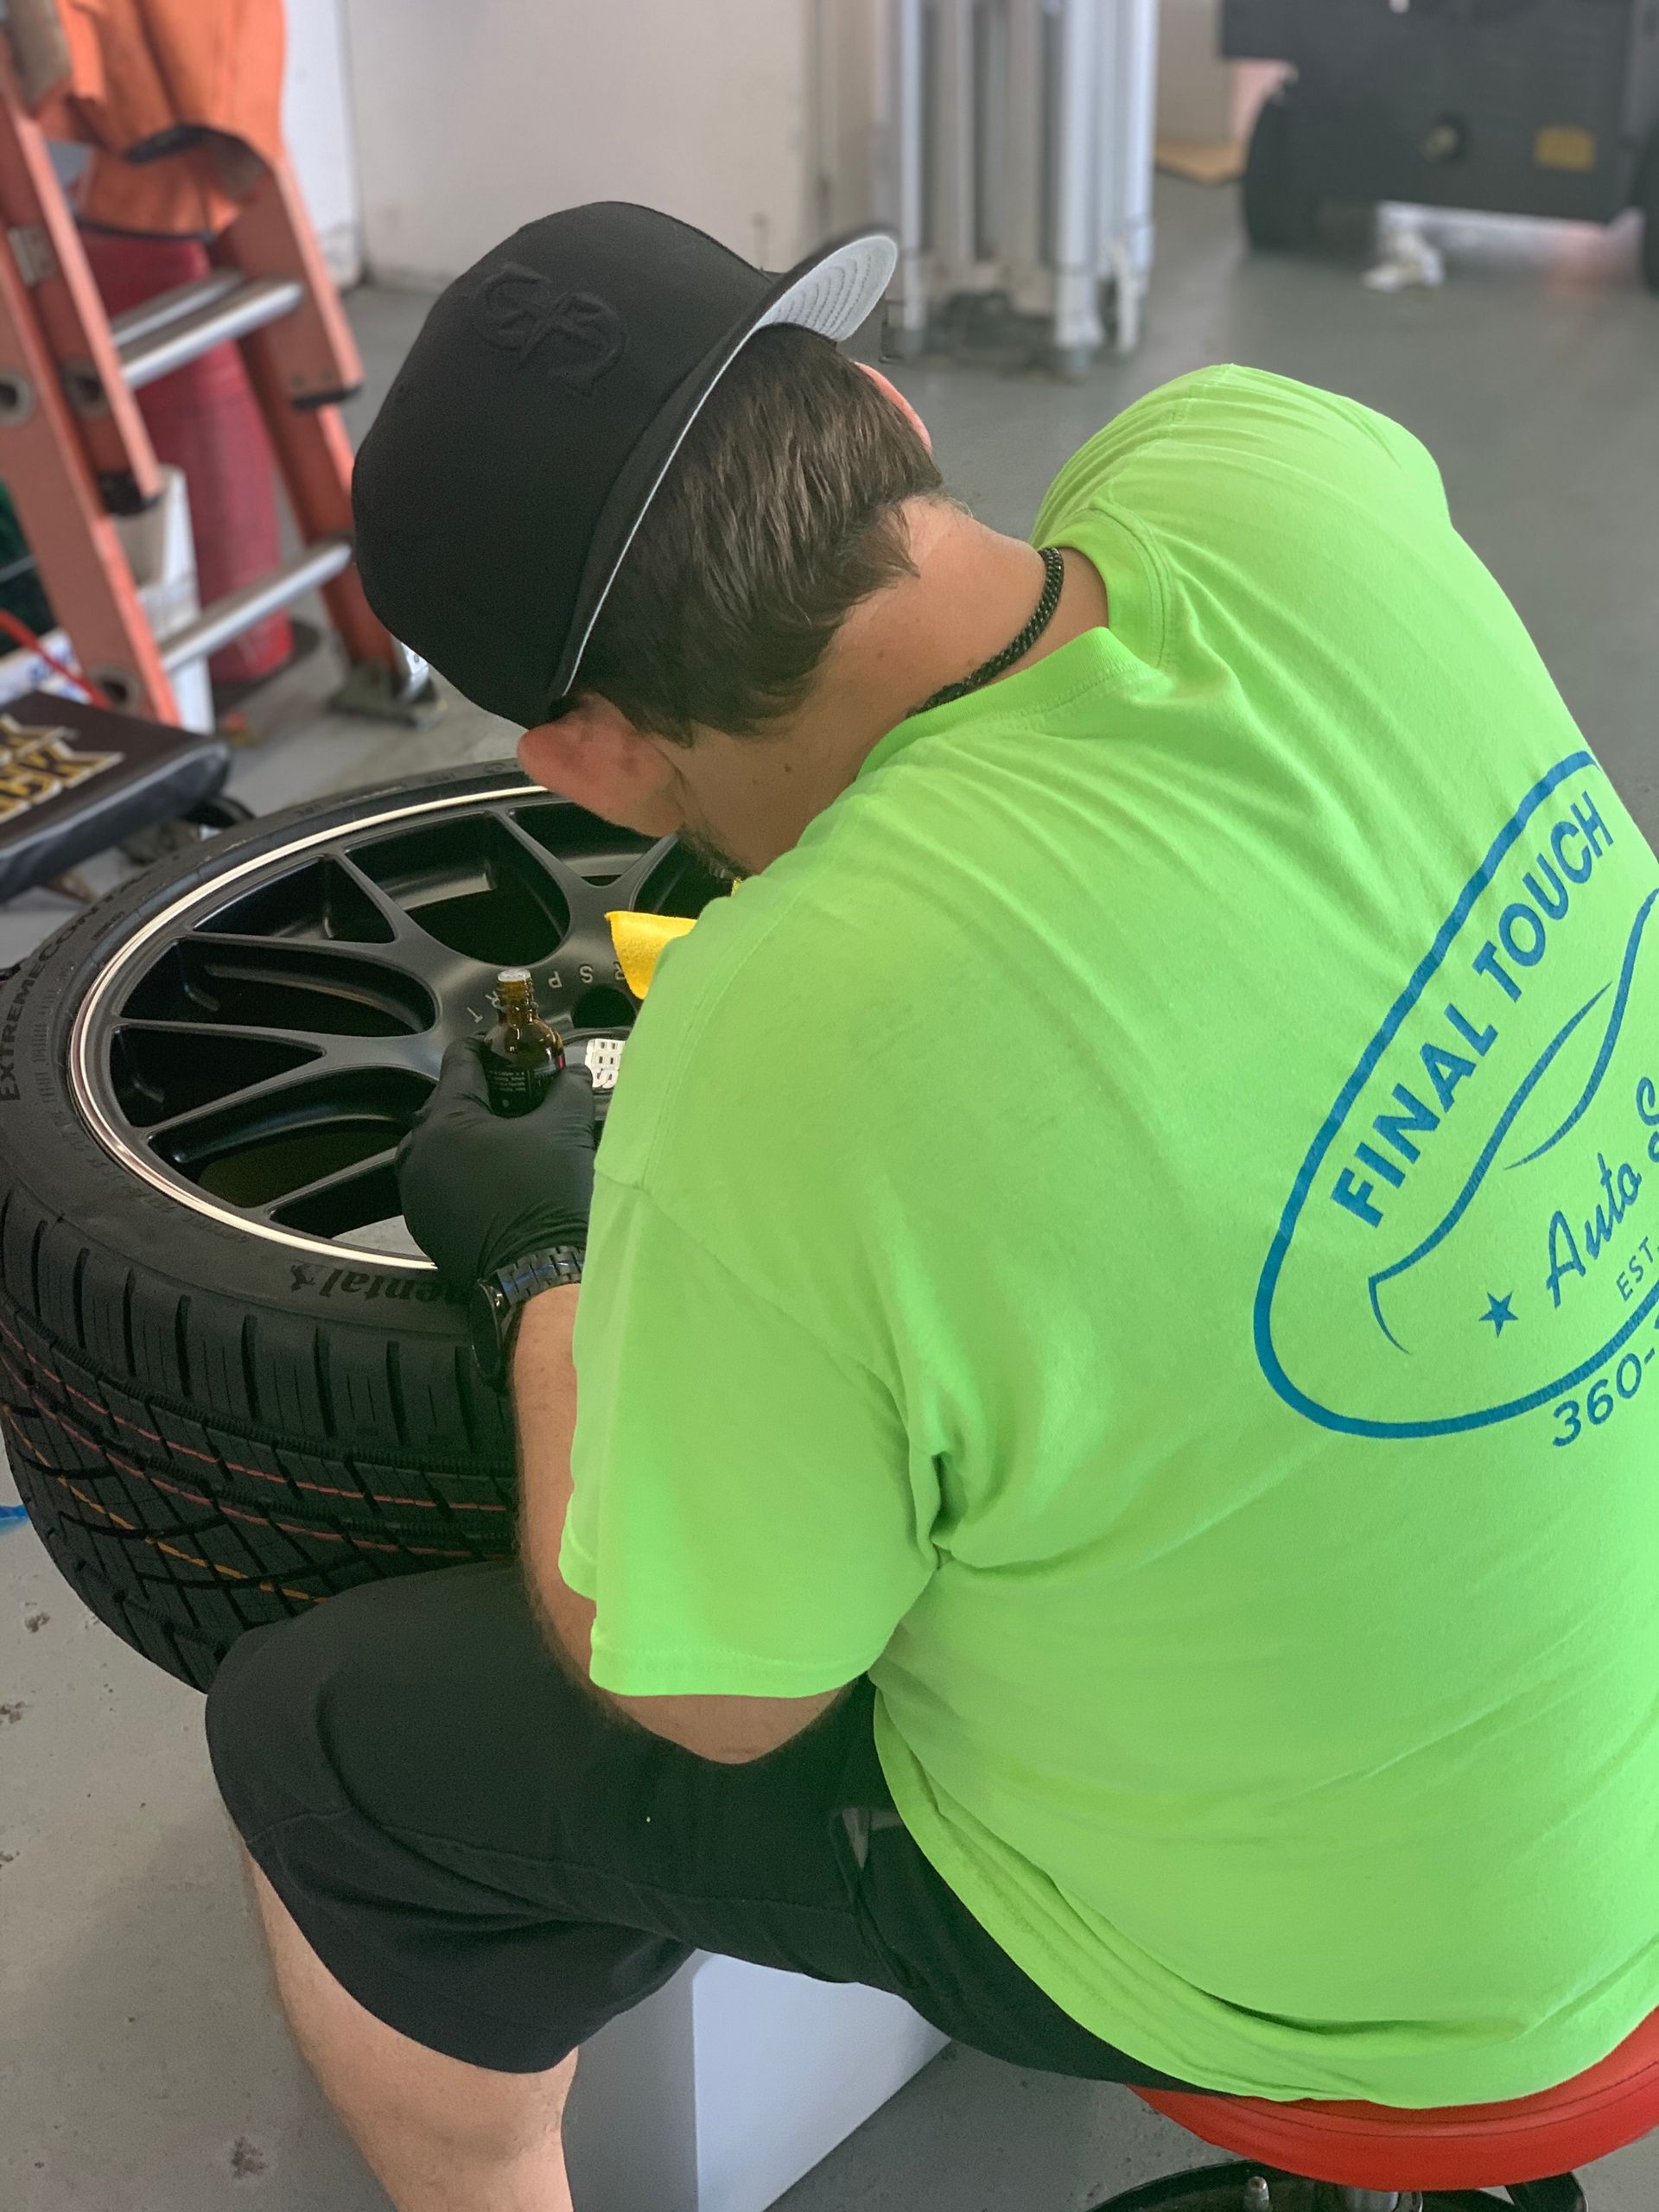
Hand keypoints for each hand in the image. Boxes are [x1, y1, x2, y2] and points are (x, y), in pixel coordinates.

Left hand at [396, 1039, 595, 1287]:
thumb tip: (572, 1074)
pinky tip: (498, 1178)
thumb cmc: (546, 1200)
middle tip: (524, 1099)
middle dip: (486, 1096)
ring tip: (512, 1141)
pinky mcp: (423, 1222)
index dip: (493, 1049)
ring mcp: (415, 1190)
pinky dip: (464, 1171)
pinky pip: (440, 1179)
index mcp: (444, 1119)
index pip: (461, 1059)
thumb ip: (568, 1088)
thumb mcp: (566, 1130)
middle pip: (449, 1101)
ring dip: (472, 1135)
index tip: (516, 1052)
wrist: (537, 1277)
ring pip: (442, 1143)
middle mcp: (417, 1151)